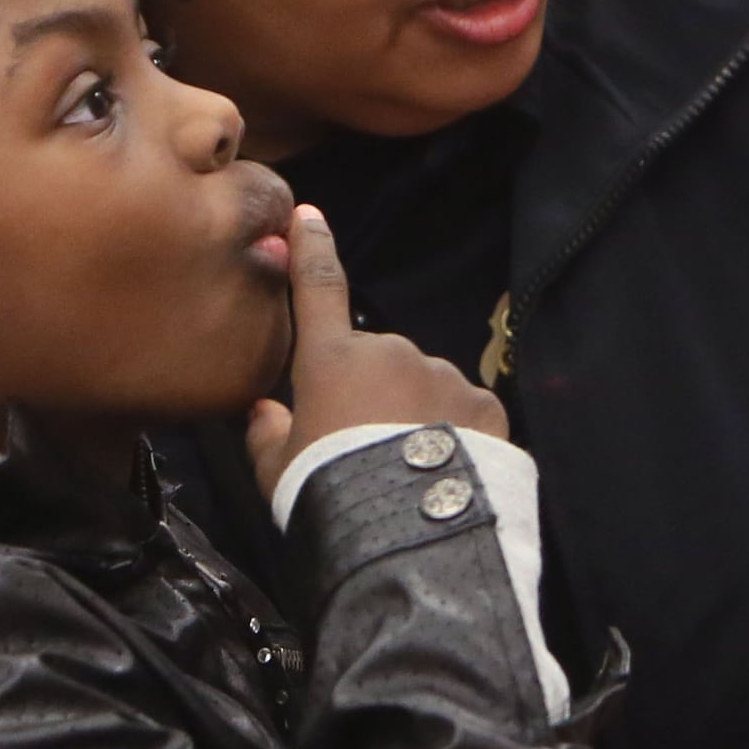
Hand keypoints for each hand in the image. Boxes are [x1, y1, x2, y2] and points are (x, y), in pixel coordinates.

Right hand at [245, 206, 508, 497]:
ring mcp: (443, 375)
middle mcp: (390, 352)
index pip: (317, 288)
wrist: (404, 533)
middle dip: (374, 395)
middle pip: (378, 363)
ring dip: (416, 415)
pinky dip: (455, 434)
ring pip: (424, 387)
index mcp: (332, 360)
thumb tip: (263, 413)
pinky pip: (464, 413)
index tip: (309, 216)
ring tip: (408, 472)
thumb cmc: (327, 493)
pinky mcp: (484, 405)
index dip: (312, 249)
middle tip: (366, 452)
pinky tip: (444, 472)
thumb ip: (267, 435)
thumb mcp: (277, 472)